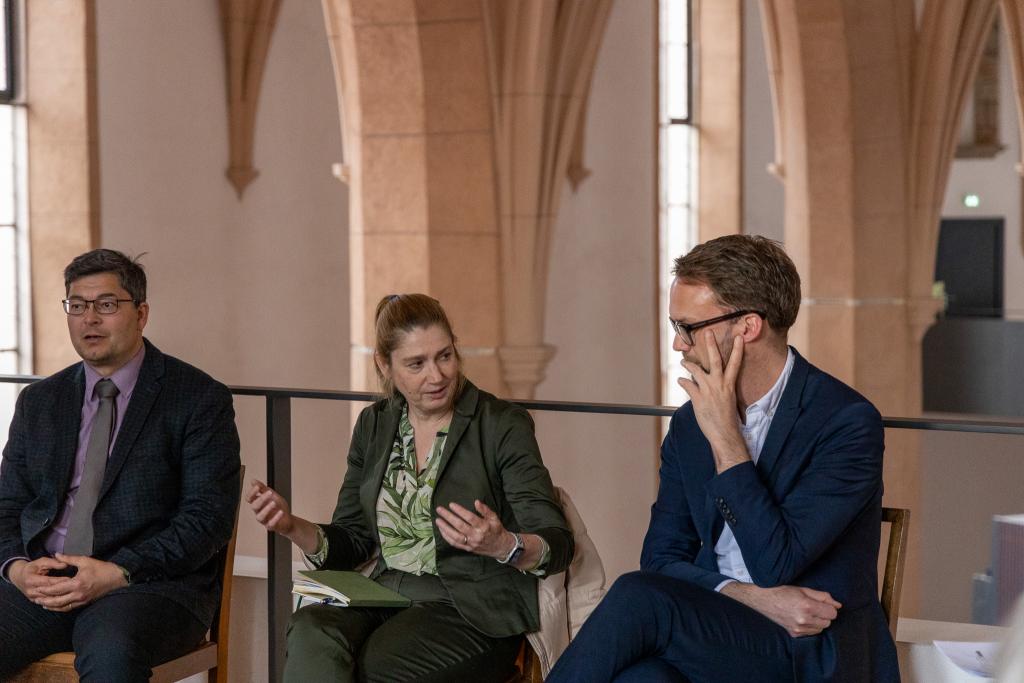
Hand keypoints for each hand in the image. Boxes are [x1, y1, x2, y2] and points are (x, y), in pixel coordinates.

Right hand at [8, 557, 67, 600]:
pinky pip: (47, 604)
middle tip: (75, 587)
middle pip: (49, 592)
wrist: (19, 577)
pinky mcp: (34, 601)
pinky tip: (66, 599)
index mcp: (31, 580)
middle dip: (63, 590)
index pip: (49, 582)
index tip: (72, 579)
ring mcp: (32, 597)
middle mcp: (31, 590)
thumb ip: (53, 563)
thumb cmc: (33, 567)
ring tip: (73, 593)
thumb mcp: (41, 561)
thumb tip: (65, 564)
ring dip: (61, 597)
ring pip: (49, 600)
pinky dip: (56, 602)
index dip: (60, 580)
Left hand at [31, 554, 126, 611]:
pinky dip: (60, 608)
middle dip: (45, 600)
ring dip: (50, 606)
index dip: (45, 589)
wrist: (117, 579)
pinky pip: (69, 608)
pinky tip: (54, 606)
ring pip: (62, 607)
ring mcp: (81, 600)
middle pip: (56, 600)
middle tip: (35, 598)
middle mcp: (78, 594)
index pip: (56, 588)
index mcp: (77, 583)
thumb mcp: (86, 561)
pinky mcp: (84, 603)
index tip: (37, 587)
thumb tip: (56, 554)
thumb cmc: (102, 568)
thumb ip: (69, 558)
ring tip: (41, 604)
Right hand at [247, 479, 320, 553]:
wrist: (287, 519)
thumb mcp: (272, 495)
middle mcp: (259, 512)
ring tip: (274, 503)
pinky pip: (271, 524)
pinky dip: (276, 518)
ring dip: (266, 509)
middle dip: (261, 499)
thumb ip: (263, 488)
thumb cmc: (278, 507)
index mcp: (258, 503)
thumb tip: (253, 481)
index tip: (257, 487)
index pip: (249, 499)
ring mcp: (264, 520)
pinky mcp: (271, 526)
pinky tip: (281, 512)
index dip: (251, 493)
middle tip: (270, 493)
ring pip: (259, 517)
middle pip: (254, 506)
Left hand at [435, 500, 513, 559]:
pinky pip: (455, 543)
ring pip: (455, 536)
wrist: (500, 547)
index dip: (460, 511)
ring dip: (445, 528)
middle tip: (440, 509)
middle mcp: (476, 535)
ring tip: (438, 520)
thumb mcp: (494, 518)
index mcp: (484, 526)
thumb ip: (485, 510)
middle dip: (448, 517)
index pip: (469, 517)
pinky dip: (447, 537)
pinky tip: (441, 530)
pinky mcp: (467, 549)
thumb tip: (476, 502)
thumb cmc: (496, 530)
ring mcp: (471, 543)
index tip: (451, 504)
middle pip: (460, 526)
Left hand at [678, 331, 749, 471]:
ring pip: (697, 371)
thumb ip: (720, 389)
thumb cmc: (726, 418)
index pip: (735, 364)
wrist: (724, 433)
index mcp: (729, 385)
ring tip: (683, 362)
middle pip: (715, 360)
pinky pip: (687, 384)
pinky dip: (683, 381)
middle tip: (707, 332)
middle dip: (711, 345)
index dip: (737, 350)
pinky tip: (680, 380)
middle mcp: (719, 385)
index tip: (739, 338)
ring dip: (688, 365)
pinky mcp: (698, 398)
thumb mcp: (728, 400)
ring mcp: (708, 391)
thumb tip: (710, 383)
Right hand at [723, 582, 840, 637]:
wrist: (762, 599)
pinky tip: (802, 618)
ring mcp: (798, 629)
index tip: (823, 603)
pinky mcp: (794, 634)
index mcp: (807, 606)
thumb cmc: (782, 591)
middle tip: (814, 606)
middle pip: (828, 622)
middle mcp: (803, 620)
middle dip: (824, 614)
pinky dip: (811, 626)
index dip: (830, 607)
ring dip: (818, 621)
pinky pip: (811, 632)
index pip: (832, 613)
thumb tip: (838, 605)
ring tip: (807, 612)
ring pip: (821, 628)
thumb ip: (822, 597)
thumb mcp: (803, 589)